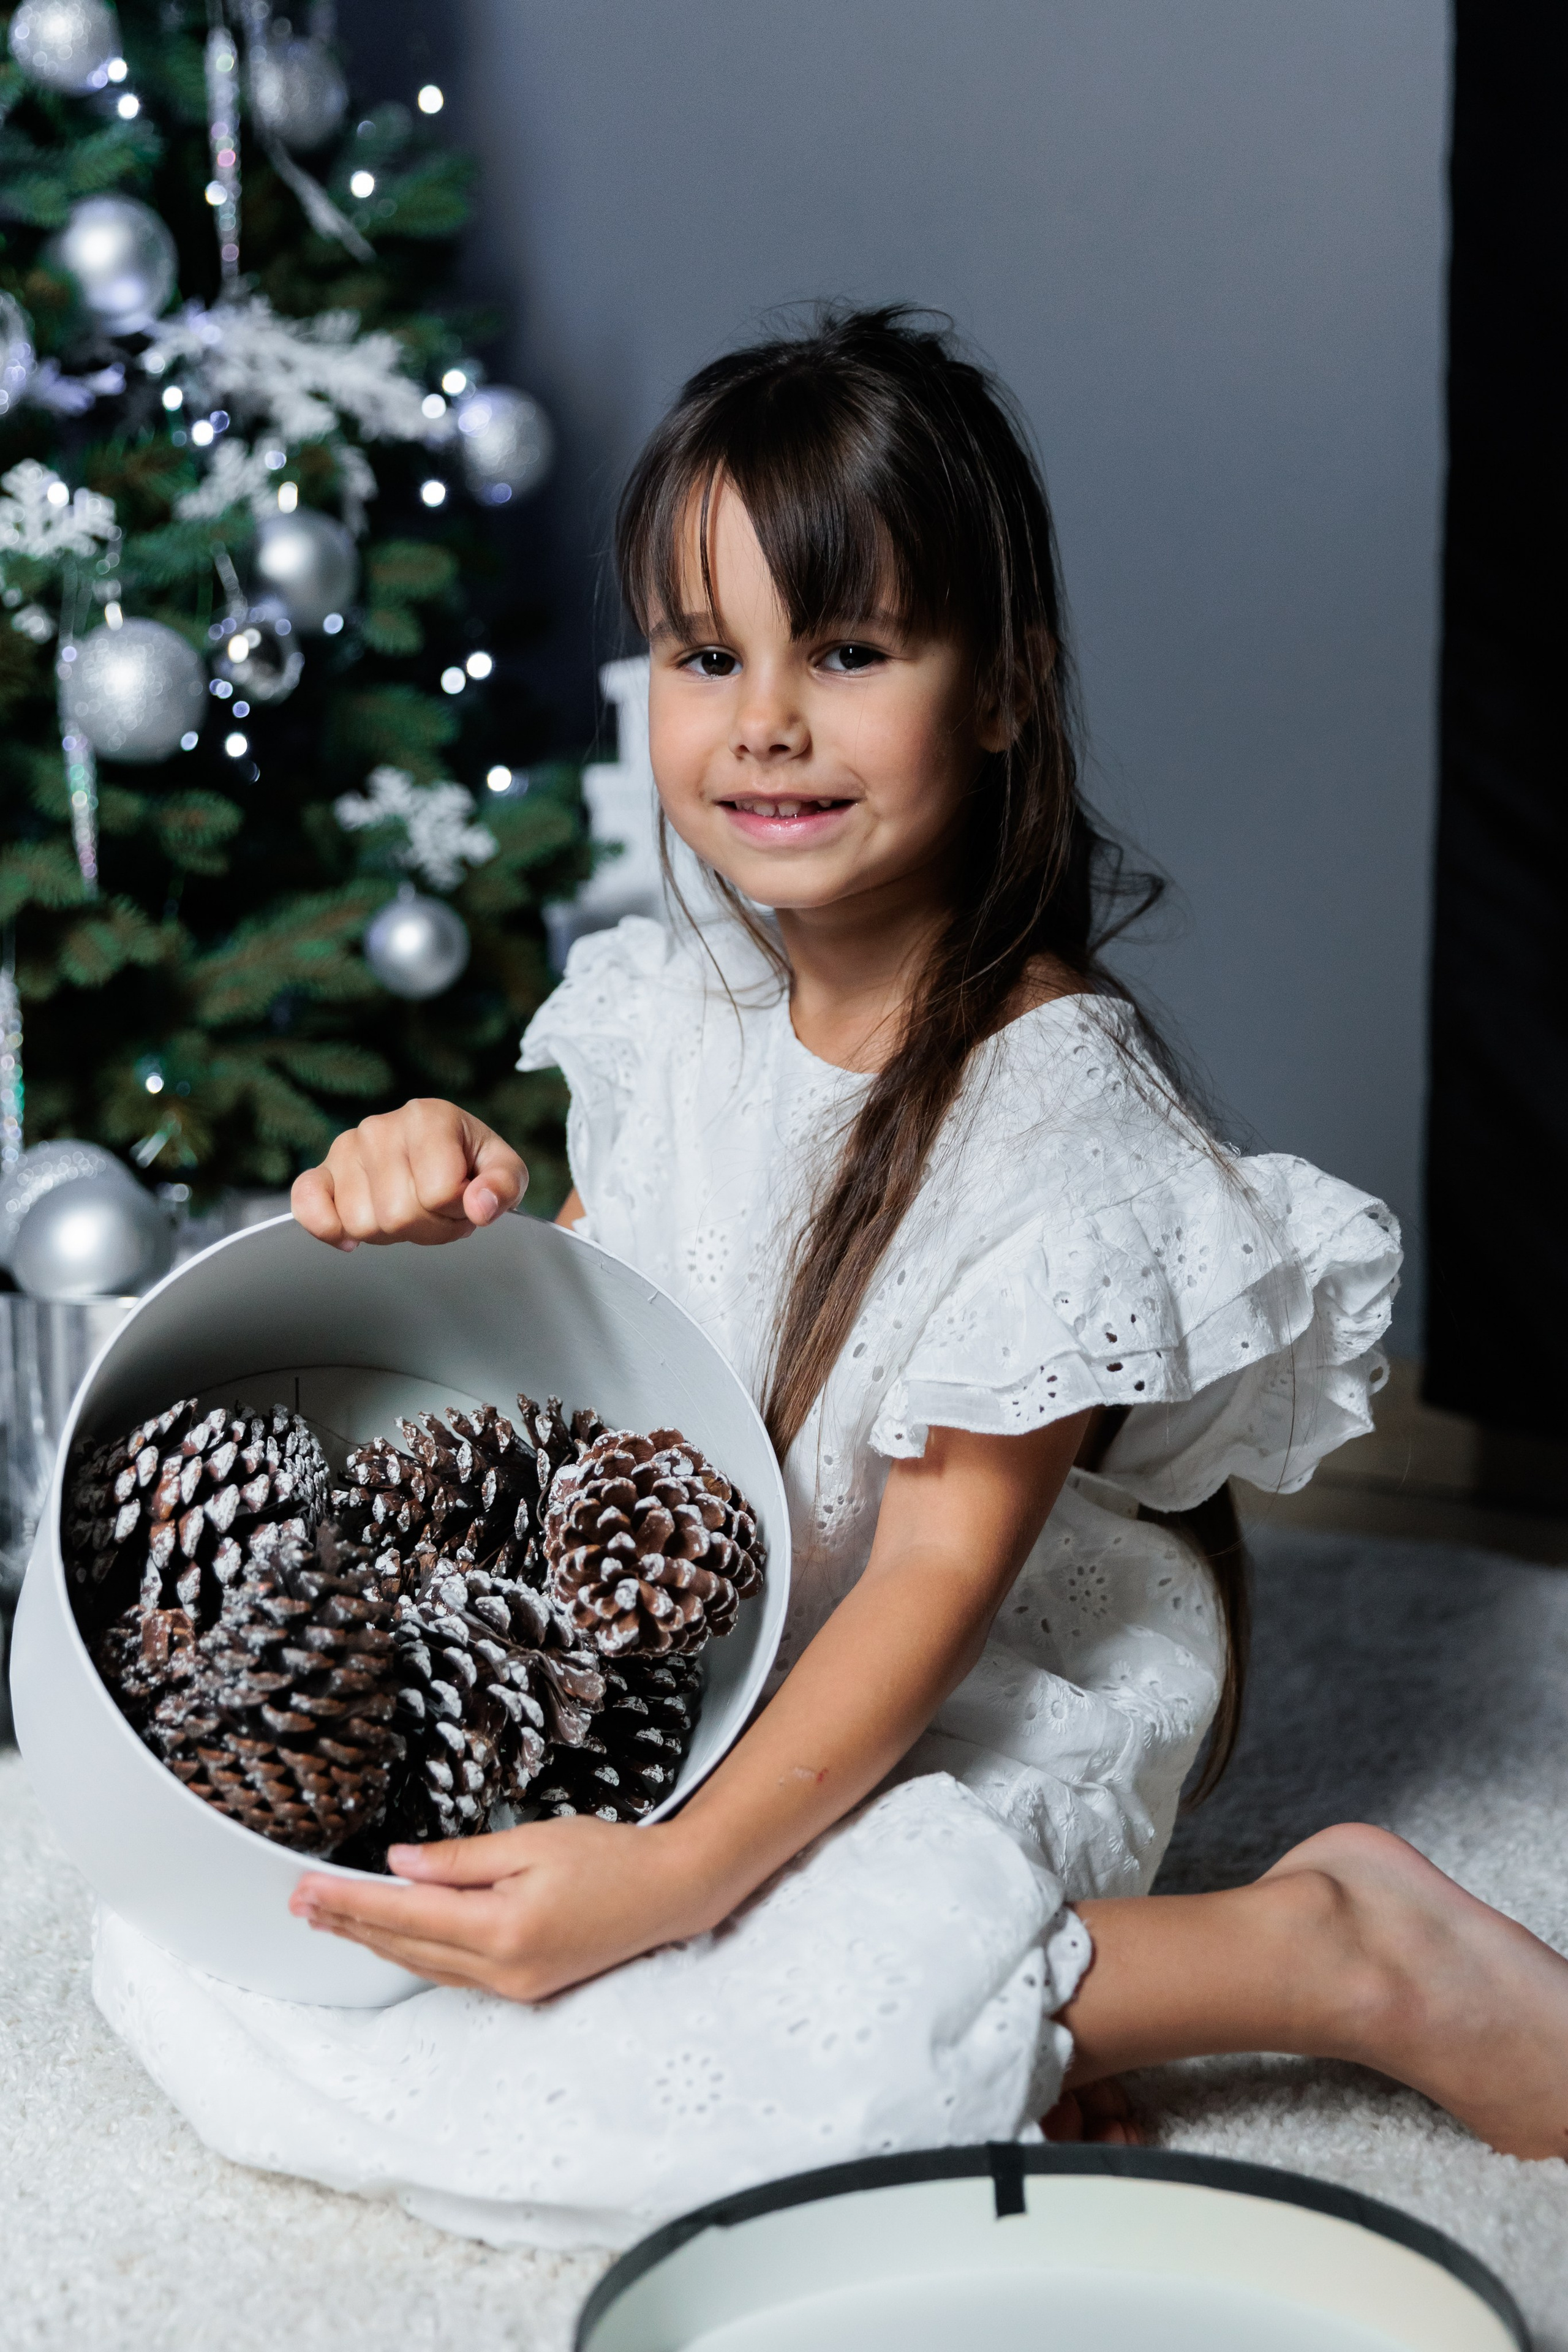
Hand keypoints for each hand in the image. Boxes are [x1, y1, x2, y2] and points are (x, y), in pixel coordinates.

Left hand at [289, 1815, 719, 1999]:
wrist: (670, 1894)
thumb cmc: (610, 1858)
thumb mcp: (533, 1842)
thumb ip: (460, 1860)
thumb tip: (398, 1867)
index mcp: (502, 1928)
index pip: (406, 1914)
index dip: (351, 1902)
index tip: (306, 1890)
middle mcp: (502, 1969)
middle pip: (406, 1946)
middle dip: (350, 1923)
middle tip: (299, 1904)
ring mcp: (512, 1985)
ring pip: (423, 1963)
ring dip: (374, 1939)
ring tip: (330, 1919)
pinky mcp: (523, 1986)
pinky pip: (451, 1971)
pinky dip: (413, 1951)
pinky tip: (393, 1935)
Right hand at [291, 1099, 526, 1249]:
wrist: (439, 1151)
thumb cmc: (471, 1161)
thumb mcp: (506, 1169)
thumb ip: (503, 1186)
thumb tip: (480, 1206)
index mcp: (428, 1117)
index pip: (441, 1193)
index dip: (458, 1211)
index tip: (465, 1199)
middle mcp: (380, 1127)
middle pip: (401, 1214)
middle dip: (428, 1227)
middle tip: (438, 1210)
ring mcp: (346, 1149)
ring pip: (364, 1224)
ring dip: (392, 1232)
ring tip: (409, 1208)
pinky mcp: (320, 1172)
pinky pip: (307, 1205)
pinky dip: (329, 1227)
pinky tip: (353, 1231)